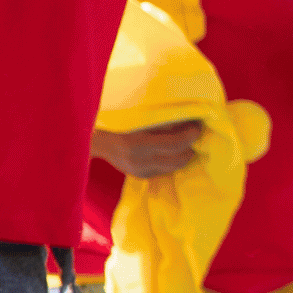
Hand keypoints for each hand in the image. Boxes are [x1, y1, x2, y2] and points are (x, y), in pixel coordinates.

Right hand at [90, 120, 205, 177]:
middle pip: (176, 159)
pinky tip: (176, 152)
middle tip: (196, 134)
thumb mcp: (138, 117)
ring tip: (189, 143)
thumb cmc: (117, 121)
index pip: (174, 144)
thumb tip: (186, 119)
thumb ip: (161, 120)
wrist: (95, 139)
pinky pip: (163, 171)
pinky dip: (172, 162)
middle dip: (190, 147)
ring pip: (171, 168)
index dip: (190, 135)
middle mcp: (139, 161)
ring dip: (184, 156)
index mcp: (138, 143)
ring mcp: (138, 170)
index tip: (198, 126)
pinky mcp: (138, 175)